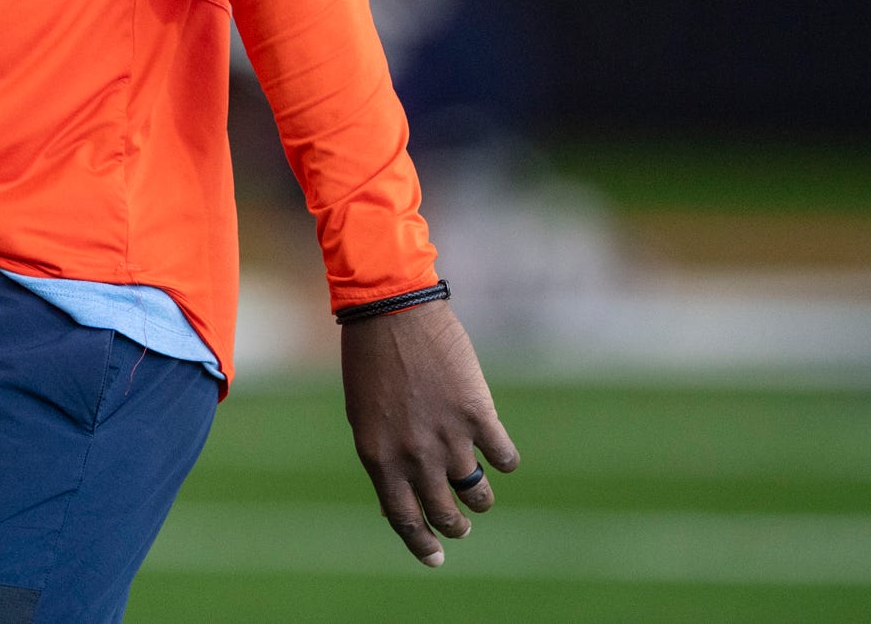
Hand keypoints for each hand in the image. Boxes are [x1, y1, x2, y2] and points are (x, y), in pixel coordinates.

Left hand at [340, 298, 517, 566]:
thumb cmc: (370, 361)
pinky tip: (501, 456)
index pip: (404, 519)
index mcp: (380, 459)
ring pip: (476, 491)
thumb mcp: (366, 419)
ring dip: (480, 499)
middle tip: (462, 527)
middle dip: (455, 526)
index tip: (436, 558)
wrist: (392, 312)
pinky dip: (505, 461)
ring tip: (480, 496)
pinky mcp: (478, 414)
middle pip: (444, 512)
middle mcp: (415, 456)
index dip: (422, 544)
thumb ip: (385, 459)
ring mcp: (449, 437)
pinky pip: (503, 457)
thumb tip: (397, 499)